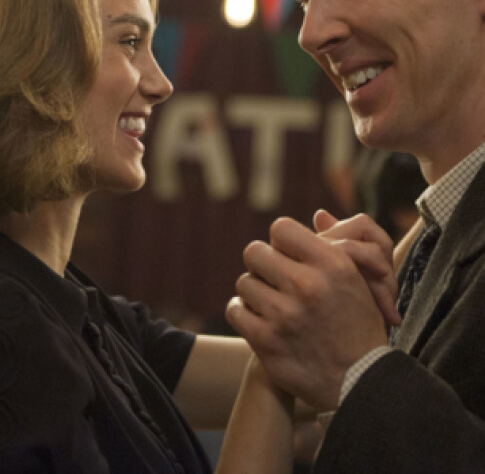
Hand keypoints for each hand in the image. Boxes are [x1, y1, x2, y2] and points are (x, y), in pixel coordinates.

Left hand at [226, 217, 388, 411]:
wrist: (361, 382)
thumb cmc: (359, 324)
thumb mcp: (360, 279)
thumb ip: (338, 244)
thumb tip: (318, 215)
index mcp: (333, 264)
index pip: (281, 228)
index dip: (281, 241)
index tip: (287, 255)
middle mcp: (308, 285)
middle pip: (254, 251)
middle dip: (262, 264)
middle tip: (274, 278)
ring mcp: (285, 314)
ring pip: (244, 282)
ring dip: (255, 291)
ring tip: (271, 302)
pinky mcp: (266, 341)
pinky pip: (235, 310)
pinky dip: (243, 313)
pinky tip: (258, 317)